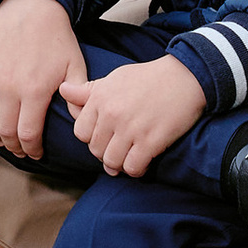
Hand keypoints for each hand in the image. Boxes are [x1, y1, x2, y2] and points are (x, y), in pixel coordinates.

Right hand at [0, 0, 84, 160]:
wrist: (32, 7)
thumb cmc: (56, 37)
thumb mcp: (75, 65)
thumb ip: (77, 95)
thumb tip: (79, 120)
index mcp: (35, 91)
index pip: (28, 134)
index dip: (30, 150)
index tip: (35, 153)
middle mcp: (9, 87)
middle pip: (5, 132)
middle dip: (13, 146)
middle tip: (19, 149)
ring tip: (0, 138)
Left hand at [66, 53, 208, 178]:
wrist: (184, 77)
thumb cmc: (148, 78)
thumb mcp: (114, 78)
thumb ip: (88, 90)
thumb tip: (63, 89)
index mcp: (100, 98)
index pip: (81, 132)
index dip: (92, 137)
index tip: (105, 136)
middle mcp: (112, 114)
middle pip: (95, 150)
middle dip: (105, 153)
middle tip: (118, 149)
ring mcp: (131, 129)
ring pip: (112, 162)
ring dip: (119, 164)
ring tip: (128, 158)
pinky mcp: (150, 141)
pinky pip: (133, 167)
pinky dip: (136, 170)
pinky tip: (142, 162)